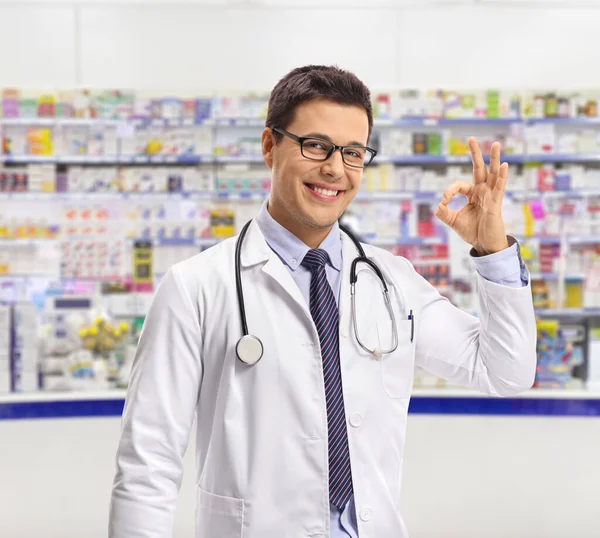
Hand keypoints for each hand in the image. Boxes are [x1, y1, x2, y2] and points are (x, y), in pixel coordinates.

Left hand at [435, 137, 509, 255]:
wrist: (485, 245)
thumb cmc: (473, 232)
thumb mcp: (454, 221)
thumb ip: (444, 213)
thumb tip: (438, 205)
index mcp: (472, 194)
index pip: (459, 185)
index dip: (449, 191)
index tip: (444, 202)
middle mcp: (482, 191)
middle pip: (479, 169)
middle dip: (475, 154)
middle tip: (470, 138)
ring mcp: (491, 196)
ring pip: (493, 174)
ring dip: (494, 159)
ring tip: (495, 144)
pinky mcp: (496, 204)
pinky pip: (499, 188)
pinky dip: (502, 177)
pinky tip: (503, 165)